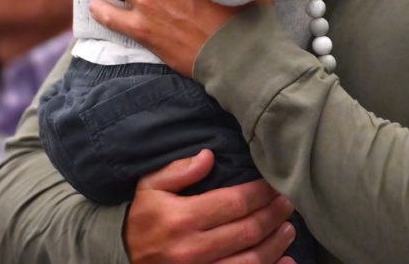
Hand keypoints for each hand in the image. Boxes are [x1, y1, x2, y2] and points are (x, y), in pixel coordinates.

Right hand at [124, 149, 296, 263]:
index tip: (274, 185)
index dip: (260, 194)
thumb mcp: (150, 186)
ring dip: (275, 245)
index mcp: (182, 219)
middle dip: (273, 216)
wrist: (119, 256)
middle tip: (288, 203)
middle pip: (247, 232)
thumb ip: (179, 170)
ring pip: (250, 261)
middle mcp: (192, 249)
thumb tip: (209, 156)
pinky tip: (285, 262)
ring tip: (288, 229)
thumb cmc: (141, 218)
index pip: (233, 204)